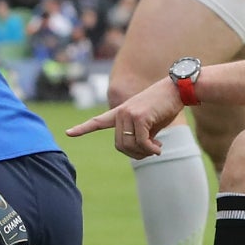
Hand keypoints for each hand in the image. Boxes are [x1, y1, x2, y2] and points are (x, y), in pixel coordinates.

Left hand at [65, 77, 186, 156]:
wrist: (177, 90)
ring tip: (156, 148)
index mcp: (120, 113)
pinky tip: (159, 148)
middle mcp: (121, 112)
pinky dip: (150, 149)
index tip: (68, 133)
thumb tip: (139, 153)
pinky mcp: (139, 116)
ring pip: (130, 145)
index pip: (98, 121)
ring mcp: (128, 113)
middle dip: (136, 154)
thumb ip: (140, 136)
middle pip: (120, 146)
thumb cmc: (164, 107)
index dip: (83, 128)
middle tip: (151, 152)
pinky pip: (141, 142)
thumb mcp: (149, 124)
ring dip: (145, 153)